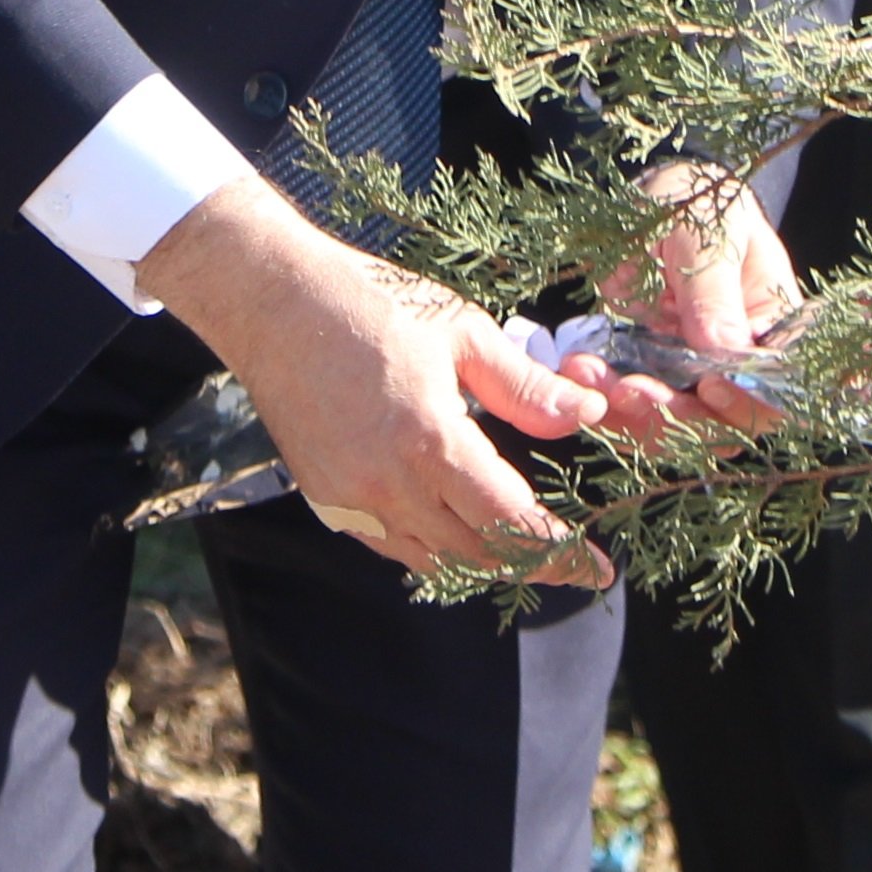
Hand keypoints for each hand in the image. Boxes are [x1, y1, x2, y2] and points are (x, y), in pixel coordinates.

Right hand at [136, 178, 616, 587]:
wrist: (273, 302)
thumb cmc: (370, 303)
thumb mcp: (461, 331)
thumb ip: (524, 387)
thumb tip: (586, 414)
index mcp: (430, 439)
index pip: (510, 522)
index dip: (559, 553)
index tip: (598, 569)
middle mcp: (387, 483)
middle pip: (475, 553)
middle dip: (529, 565)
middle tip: (569, 564)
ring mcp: (350, 498)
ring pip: (433, 560)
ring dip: (481, 562)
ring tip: (520, 551)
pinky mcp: (325, 498)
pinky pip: (390, 546)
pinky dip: (431, 551)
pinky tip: (456, 533)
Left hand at [592, 160, 803, 441]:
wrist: (655, 195)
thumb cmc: (697, 202)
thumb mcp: (706, 235)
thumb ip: (713, 293)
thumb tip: (724, 352)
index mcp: (775, 330)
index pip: (779, 392)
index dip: (749, 403)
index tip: (709, 386)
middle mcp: (739, 365)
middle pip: (724, 425)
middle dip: (677, 418)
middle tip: (631, 389)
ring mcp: (693, 376)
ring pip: (673, 427)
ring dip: (631, 416)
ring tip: (591, 375)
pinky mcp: (651, 375)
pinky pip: (632, 410)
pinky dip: (605, 404)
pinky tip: (579, 372)